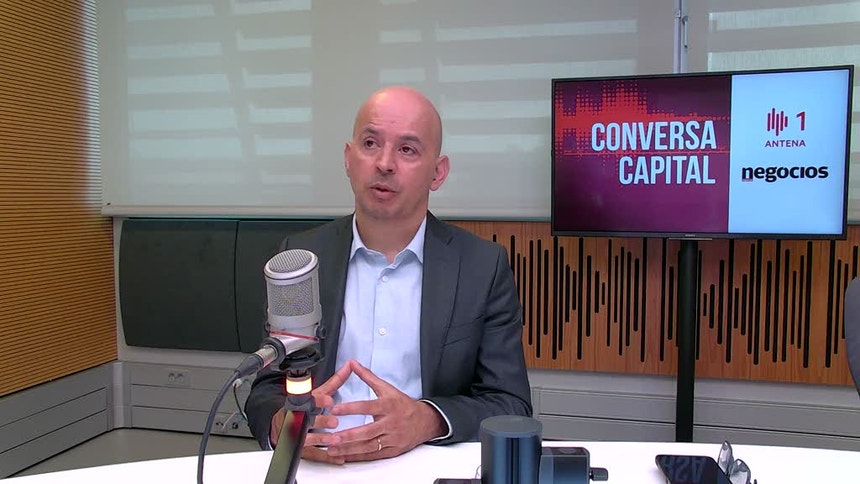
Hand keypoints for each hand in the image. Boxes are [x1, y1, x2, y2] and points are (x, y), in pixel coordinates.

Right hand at [269, 362, 353, 463]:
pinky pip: (313, 454)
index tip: (329, 400)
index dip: (318, 400)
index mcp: (302, 403)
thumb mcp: (318, 393)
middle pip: (307, 420)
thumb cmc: (305, 408)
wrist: (282, 426)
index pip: (309, 400)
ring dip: (321, 439)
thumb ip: (335, 382)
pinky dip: (326, 456)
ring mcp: (298, 435)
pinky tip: (338, 457)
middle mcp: (298, 419)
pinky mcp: (301, 449)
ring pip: (308, 439)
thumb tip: (350, 366)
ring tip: (334, 440)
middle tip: (333, 422)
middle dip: (320, 421)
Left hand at [324, 359, 446, 462]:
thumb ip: (368, 377)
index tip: (334, 410)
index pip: (367, 407)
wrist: (425, 421)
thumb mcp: (387, 388)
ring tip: (332, 449)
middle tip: (331, 438)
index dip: (350, 409)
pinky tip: (345, 457)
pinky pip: (373, 456)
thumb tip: (353, 364)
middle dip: (348, 436)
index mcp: (388, 406)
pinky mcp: (392, 451)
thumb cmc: (403, 405)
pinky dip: (358, 457)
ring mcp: (392, 439)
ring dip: (349, 449)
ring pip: (369, 446)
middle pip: (368, 431)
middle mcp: (390, 423)